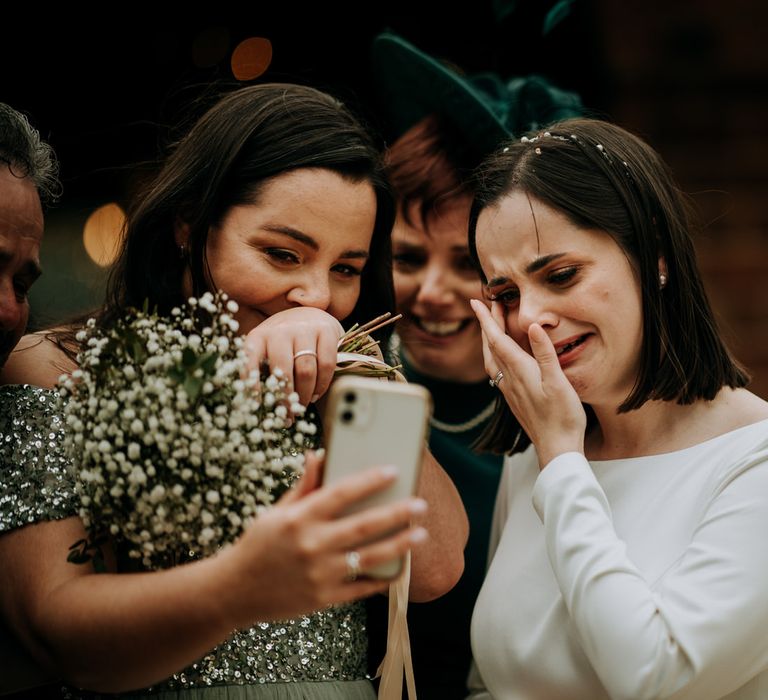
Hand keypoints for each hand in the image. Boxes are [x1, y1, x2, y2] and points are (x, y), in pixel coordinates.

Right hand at [221, 452, 427, 625]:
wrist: (234, 592)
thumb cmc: (258, 544)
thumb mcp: (276, 512)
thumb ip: (303, 486)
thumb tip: (319, 454)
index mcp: (299, 518)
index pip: (341, 493)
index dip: (369, 480)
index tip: (393, 470)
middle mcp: (311, 545)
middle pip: (363, 526)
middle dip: (396, 514)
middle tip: (420, 504)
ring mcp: (319, 574)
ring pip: (368, 557)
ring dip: (399, 545)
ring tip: (421, 534)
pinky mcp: (323, 598)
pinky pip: (360, 587)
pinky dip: (382, 578)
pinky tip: (400, 567)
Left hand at [243, 308, 342, 405]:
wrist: (310, 315)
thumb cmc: (285, 341)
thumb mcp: (267, 351)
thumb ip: (261, 371)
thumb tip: (256, 405)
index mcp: (258, 336)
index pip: (250, 363)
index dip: (252, 386)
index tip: (256, 407)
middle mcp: (280, 330)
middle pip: (283, 371)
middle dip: (285, 399)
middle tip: (287, 416)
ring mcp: (305, 329)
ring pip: (306, 370)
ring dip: (304, 395)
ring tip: (302, 406)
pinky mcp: (327, 330)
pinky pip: (326, 364)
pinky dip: (322, 384)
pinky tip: (316, 393)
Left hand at [470, 299, 585, 466]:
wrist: (556, 448)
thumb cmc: (562, 416)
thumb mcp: (558, 381)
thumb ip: (544, 353)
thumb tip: (533, 325)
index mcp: (519, 371)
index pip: (497, 339)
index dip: (487, 319)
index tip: (476, 301)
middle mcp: (509, 380)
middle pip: (492, 347)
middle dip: (487, 325)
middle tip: (486, 306)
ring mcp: (510, 390)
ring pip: (492, 360)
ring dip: (490, 341)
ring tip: (492, 327)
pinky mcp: (514, 399)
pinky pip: (498, 371)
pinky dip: (497, 356)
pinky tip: (503, 358)